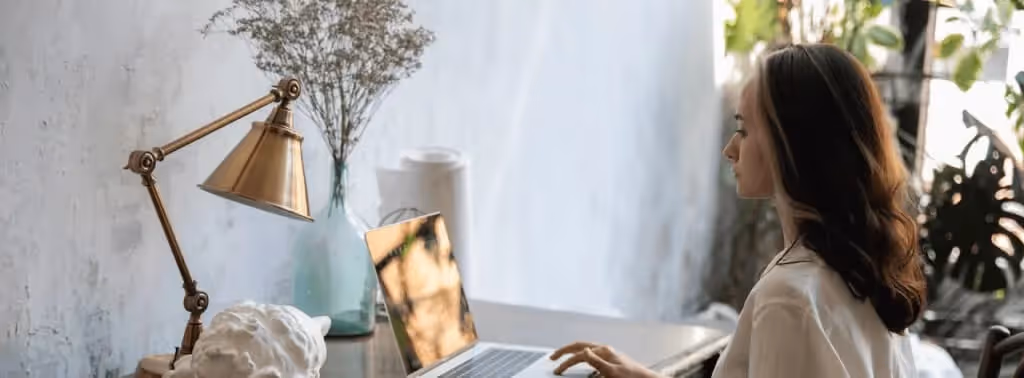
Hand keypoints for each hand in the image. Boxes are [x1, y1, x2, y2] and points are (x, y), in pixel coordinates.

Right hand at [549, 341, 663, 377]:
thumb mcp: (612, 372)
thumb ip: (596, 361)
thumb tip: (584, 350)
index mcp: (604, 351)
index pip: (579, 354)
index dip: (566, 362)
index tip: (557, 371)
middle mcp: (605, 350)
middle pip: (580, 346)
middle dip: (565, 350)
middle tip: (553, 357)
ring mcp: (609, 354)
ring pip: (586, 349)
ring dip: (574, 352)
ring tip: (564, 357)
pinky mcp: (611, 361)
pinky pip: (593, 356)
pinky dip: (583, 358)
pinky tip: (583, 364)